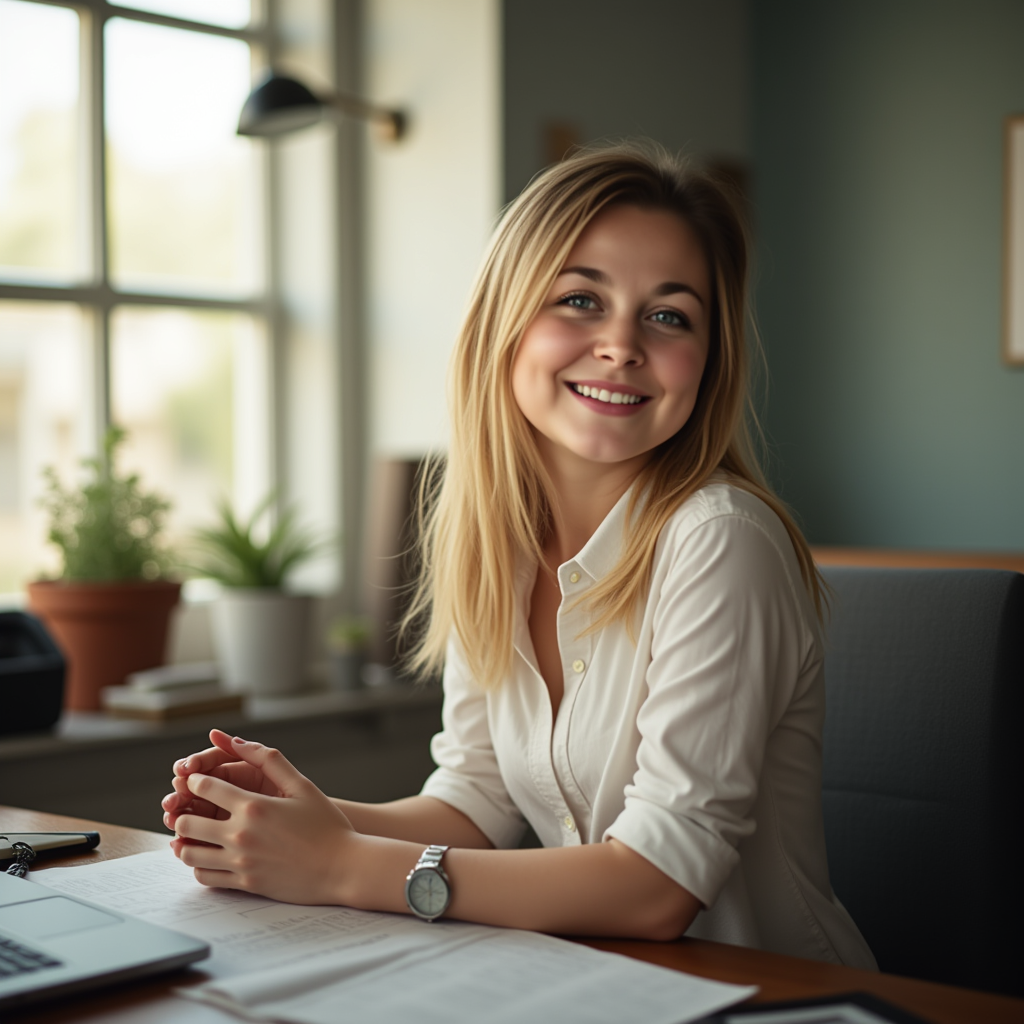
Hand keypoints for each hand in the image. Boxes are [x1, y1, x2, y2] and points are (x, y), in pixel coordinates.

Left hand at [169, 734, 357, 904]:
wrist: (342, 868)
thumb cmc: (326, 825)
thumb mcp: (302, 785)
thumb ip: (269, 760)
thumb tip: (236, 741)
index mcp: (253, 806)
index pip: (205, 787)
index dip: (195, 780)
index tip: (197, 779)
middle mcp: (241, 835)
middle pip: (188, 820)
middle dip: (184, 809)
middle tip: (191, 805)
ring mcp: (240, 862)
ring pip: (190, 852)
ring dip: (185, 839)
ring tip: (194, 832)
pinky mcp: (244, 884)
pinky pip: (204, 876)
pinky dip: (198, 865)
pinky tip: (207, 855)